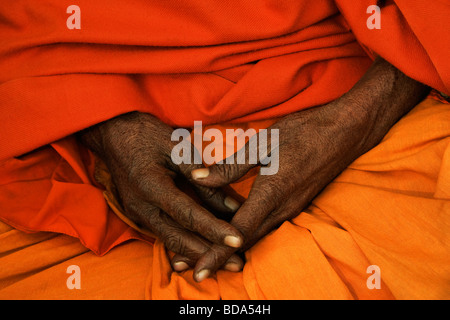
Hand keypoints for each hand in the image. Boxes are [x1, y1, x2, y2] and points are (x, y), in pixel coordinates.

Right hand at [78, 112, 244, 270]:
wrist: (113, 134)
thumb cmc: (147, 135)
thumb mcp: (178, 148)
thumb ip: (203, 178)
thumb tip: (230, 205)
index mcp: (150, 185)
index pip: (188, 214)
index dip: (214, 229)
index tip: (237, 240)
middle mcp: (141, 206)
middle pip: (178, 238)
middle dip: (209, 254)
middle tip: (238, 263)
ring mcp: (137, 213)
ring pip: (171, 241)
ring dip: (199, 254)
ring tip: (226, 262)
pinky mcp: (140, 215)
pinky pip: (165, 235)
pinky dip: (186, 245)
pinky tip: (204, 250)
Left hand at [181, 57, 428, 281]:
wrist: (347, 132)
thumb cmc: (305, 132)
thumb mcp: (264, 142)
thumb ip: (231, 166)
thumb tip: (198, 178)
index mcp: (272, 193)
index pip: (238, 232)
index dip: (216, 253)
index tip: (198, 272)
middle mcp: (283, 209)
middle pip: (246, 242)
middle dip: (218, 257)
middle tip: (190, 268)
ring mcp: (292, 209)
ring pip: (257, 237)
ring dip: (232, 249)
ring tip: (206, 255)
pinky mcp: (296, 205)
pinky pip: (268, 227)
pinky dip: (248, 236)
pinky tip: (235, 233)